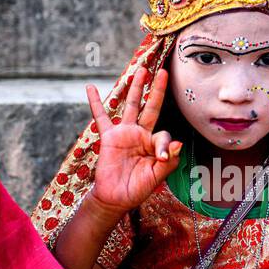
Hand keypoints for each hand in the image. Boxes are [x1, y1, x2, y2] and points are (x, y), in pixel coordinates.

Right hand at [85, 67, 182, 217]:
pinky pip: (100, 117)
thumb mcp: (157, 177)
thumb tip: (178, 143)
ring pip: (131, 105)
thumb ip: (169, 161)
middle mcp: (140, 134)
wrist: (115, 198)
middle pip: (151, 107)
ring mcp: (124, 133)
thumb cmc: (137, 189)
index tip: (160, 158)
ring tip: (140, 70)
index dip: (164, 145)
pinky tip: (90, 87)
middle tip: (163, 72)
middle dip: (157, 90)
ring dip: (135, 88)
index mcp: (154, 144)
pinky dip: (95, 102)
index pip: (163, 135)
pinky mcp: (108, 137)